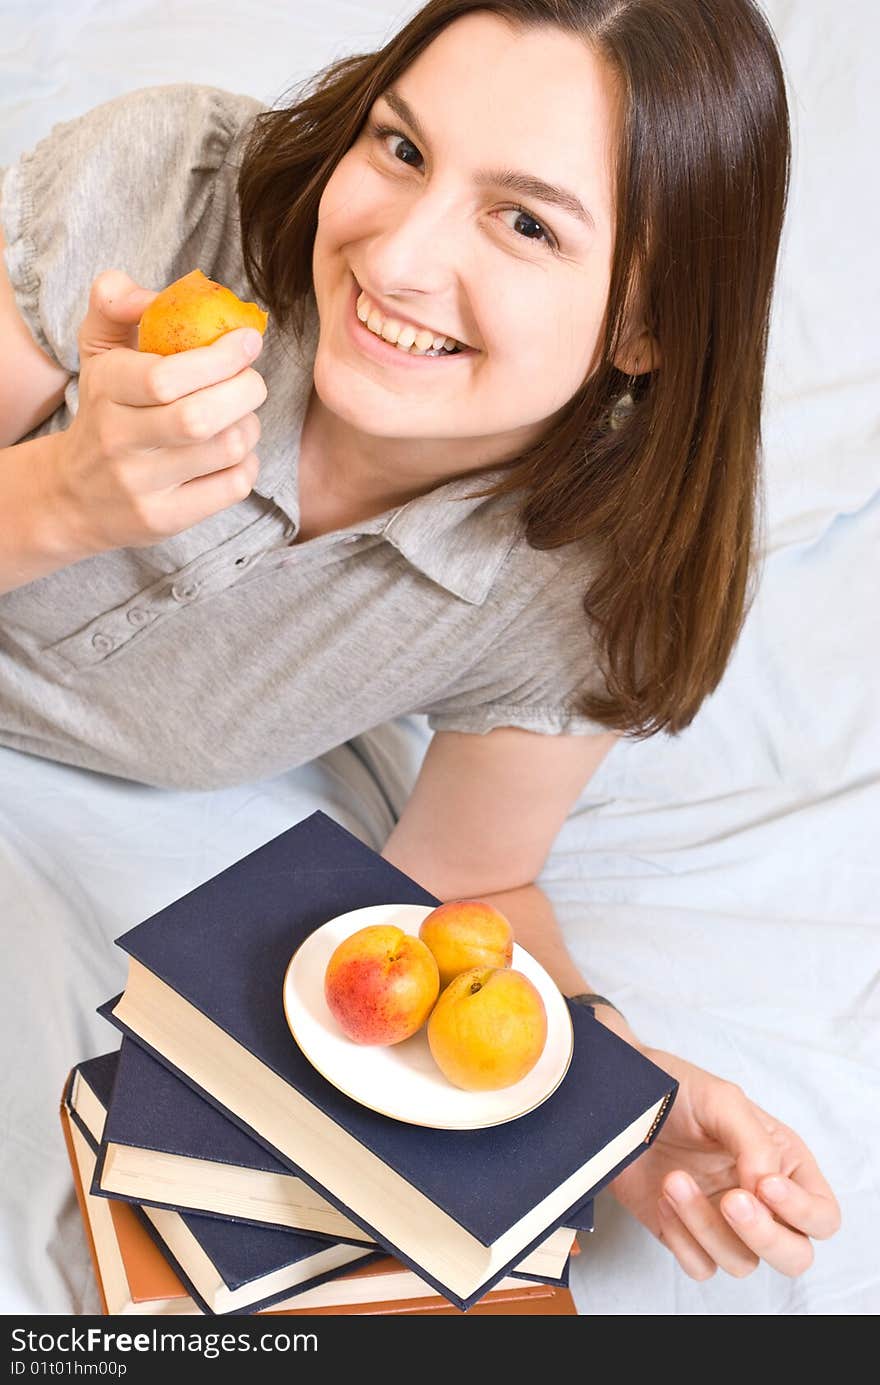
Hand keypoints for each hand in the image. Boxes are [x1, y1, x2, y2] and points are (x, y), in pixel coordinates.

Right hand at [51, 269, 266, 554]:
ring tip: (241, 415)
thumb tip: (149, 293)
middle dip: (246, 391)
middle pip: (201, 418)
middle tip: (252, 381)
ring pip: (225, 450)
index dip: (220, 357)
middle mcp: (118, 441)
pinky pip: (232, 486)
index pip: (165, 376)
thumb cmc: (104, 410)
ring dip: (250, 425)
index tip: (247, 342)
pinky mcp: (165, 519)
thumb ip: (115, 303)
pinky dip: (248, 463)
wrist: (75, 496)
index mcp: (105, 390)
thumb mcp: (98, 351)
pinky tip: (234, 452)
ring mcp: (141, 486)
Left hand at [609, 1048, 840, 1279]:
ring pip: (742, 1263)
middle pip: (794, 1255)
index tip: (763, 1184)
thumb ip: (756, 1144)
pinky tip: (663, 1199)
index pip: (822, 1215)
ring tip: (674, 1180)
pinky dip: (682, 1240)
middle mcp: (759, 1200)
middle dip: (765, 1236)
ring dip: (706, 1225)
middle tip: (731, 1201)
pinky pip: (700, 1267)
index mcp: (783, 1165)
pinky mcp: (685, 1236)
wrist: (617, 1100)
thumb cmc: (676, 1091)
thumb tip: (766, 1190)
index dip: (801, 1211)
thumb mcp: (723, 1100)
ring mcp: (722, 1222)